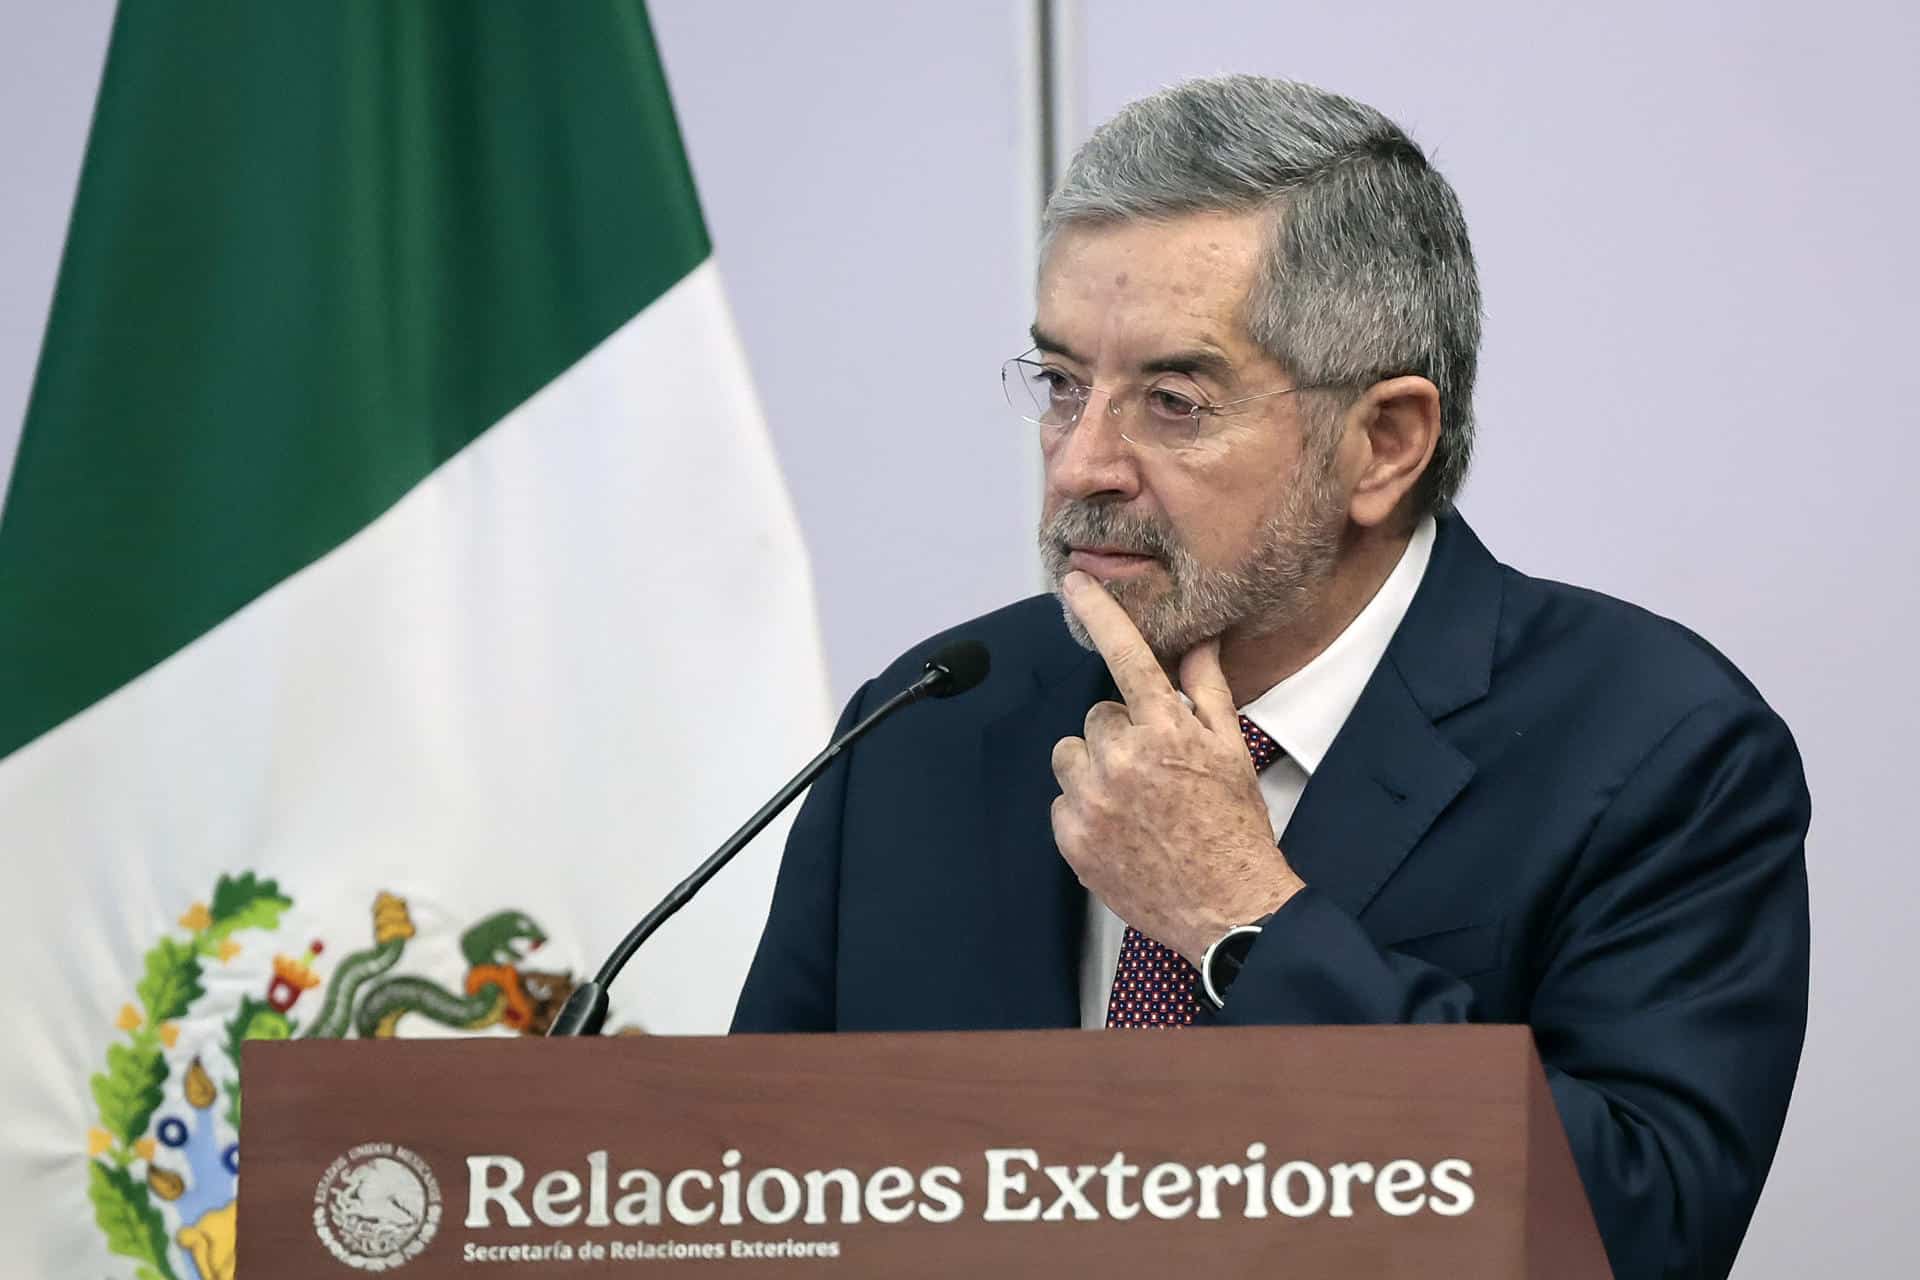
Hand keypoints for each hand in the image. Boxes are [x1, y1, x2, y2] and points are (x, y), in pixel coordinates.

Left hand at [1049, 571, 1305, 963]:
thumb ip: (1207, 690)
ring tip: (1134, 800)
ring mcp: (1093, 800)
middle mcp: (1123, 758)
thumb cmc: (1235, 825)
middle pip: (1097, 716)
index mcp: (1166, 730)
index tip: (1074, 581)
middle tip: (1155, 770)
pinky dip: (1085, 810)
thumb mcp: (1231, 750)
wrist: (1227, 906)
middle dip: (1121, 734)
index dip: (1101, 614)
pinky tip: (1121, 829)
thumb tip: (1199, 639)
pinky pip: (1062, 800)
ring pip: (1072, 755)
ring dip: (1096, 769)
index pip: (1127, 656)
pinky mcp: (1072, 837)